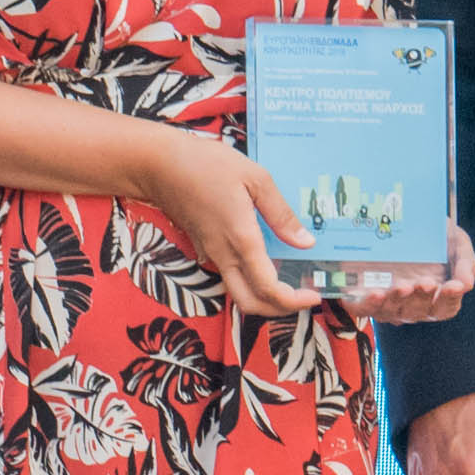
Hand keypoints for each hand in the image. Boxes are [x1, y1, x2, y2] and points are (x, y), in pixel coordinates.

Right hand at [135, 128, 320, 316]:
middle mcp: (224, 255)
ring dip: (264, 299)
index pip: (269, 289)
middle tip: (302, 297)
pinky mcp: (203, 248)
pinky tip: (265, 262)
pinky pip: (228, 276)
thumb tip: (305, 242)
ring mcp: (211, 254)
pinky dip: (249, 281)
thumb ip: (280, 214)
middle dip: (280, 310)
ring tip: (288, 283)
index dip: (294, 301)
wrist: (159, 165)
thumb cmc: (208, 164)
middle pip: (251, 304)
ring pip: (237, 293)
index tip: (314, 296)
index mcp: (241, 239)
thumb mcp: (255, 178)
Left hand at [348, 221, 474, 325]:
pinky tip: (376, 293)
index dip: (450, 299)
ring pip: (393, 312)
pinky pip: (367, 308)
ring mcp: (390, 303)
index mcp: (438, 297)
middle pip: (419, 312)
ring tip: (402, 286)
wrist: (405, 219)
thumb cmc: (438, 238)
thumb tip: (467, 285)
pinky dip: (370, 304)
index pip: (446, 307)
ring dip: (397, 301)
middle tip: (425, 282)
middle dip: (422, 298)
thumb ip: (466, 264)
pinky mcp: (367, 297)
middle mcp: (414, 305)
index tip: (453, 286)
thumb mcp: (458, 244)